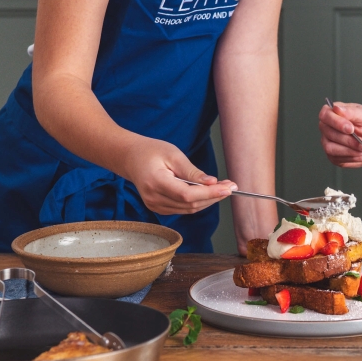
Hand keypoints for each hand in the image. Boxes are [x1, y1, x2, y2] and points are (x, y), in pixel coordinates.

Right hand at [121, 138, 236, 214]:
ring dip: (209, 200)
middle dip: (214, 196)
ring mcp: (155, 205)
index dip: (210, 194)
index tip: (228, 188)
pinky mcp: (159, 208)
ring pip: (189, 209)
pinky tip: (209, 193)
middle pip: (190, 204)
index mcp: (155, 182)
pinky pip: (183, 209)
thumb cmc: (151, 151)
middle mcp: (154, 198)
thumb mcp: (173, 155)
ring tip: (224, 188)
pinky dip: (198, 202)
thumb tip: (211, 182)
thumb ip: (192, 172)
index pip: (187, 194)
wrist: (130, 158)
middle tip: (231, 186)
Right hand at [318, 102, 361, 167]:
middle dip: (348, 140)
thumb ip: (352, 112)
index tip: (351, 128)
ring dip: (351, 151)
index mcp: (334, 113)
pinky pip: (337, 159)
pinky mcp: (334, 156)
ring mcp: (329, 142)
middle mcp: (328, 127)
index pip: (325, 115)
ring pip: (331, 149)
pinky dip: (353, 158)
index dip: (336, 123)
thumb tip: (336, 108)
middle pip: (329, 134)